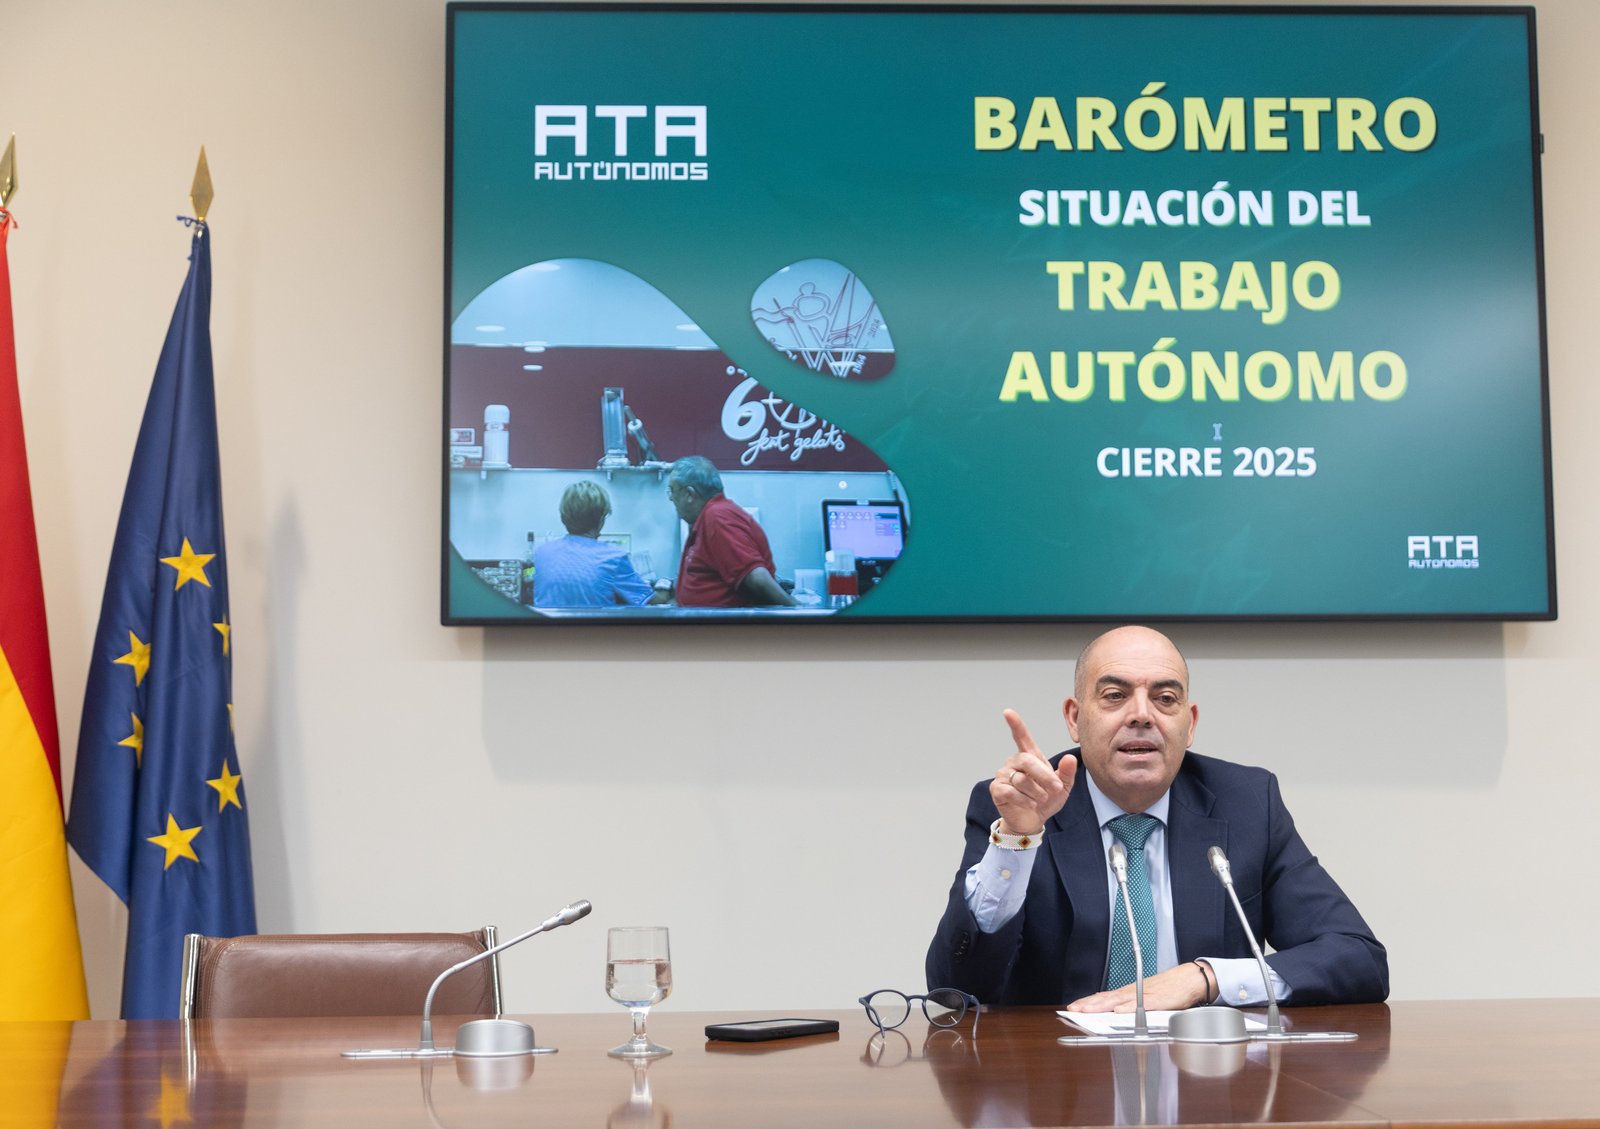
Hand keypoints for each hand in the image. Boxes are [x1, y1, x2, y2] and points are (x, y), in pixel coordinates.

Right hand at [989, 709, 1076, 836]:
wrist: (1032, 820)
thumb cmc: (1046, 800)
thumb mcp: (1063, 787)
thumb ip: (1067, 773)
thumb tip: (1071, 758)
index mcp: (1030, 757)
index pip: (1021, 737)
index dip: (1015, 724)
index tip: (1008, 712)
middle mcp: (1014, 762)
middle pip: (1027, 761)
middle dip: (1044, 776)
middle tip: (1056, 788)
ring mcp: (1004, 775)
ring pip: (1021, 780)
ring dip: (1037, 793)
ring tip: (1041, 800)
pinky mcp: (997, 789)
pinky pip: (1011, 792)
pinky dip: (1025, 801)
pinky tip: (1030, 805)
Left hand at [1067, 963, 1210, 1012]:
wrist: (1188, 980)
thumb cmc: (1167, 989)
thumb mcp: (1144, 996)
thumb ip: (1129, 1003)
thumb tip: (1112, 1011)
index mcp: (1129, 993)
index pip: (1104, 997)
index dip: (1088, 1002)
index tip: (1074, 1007)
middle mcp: (1133, 992)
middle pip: (1107, 998)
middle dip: (1089, 1004)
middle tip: (1074, 1009)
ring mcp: (1145, 995)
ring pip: (1119, 1000)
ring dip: (1102, 1005)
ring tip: (1088, 1010)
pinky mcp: (1159, 1000)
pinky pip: (1142, 1004)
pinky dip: (1130, 1007)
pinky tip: (1119, 1011)